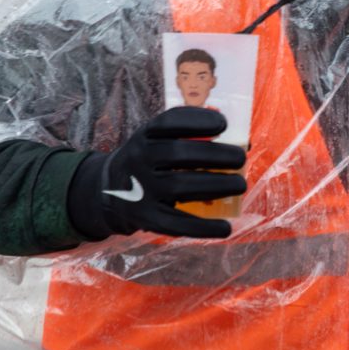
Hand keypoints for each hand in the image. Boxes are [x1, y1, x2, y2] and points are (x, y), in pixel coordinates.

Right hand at [68, 107, 246, 239]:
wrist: (108, 190)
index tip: (223, 124)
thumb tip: (240, 140)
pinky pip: (176, 224)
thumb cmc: (150, 159)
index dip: (197, 121)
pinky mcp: (146, 218)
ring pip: (180, 187)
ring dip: (216, 186)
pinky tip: (226, 228)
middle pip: (178, 154)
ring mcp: (140, 190)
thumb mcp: (157, 139)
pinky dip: (203, 227)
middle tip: (240, 159)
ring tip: (240, 185)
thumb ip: (189, 134)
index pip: (168, 122)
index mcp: (144, 136)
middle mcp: (139, 160)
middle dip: (215, 155)